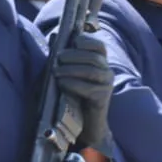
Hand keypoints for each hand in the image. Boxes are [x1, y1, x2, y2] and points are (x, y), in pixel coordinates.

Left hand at [54, 33, 112, 149]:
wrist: (82, 125)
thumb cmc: (71, 97)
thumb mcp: (64, 73)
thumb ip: (61, 56)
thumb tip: (54, 35)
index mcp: (100, 63)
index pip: (99, 46)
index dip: (87, 41)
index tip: (72, 42)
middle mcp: (107, 72)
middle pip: (94, 57)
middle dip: (74, 55)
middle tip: (58, 59)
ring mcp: (106, 86)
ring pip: (92, 71)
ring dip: (72, 69)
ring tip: (56, 72)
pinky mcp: (102, 99)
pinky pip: (89, 88)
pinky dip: (74, 84)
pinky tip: (62, 84)